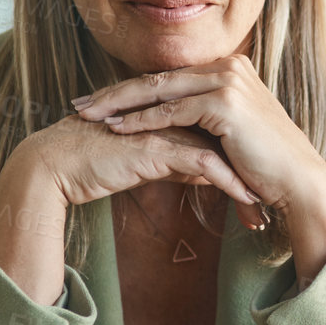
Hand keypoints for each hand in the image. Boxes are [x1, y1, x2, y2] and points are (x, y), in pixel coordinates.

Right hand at [19, 110, 269, 227]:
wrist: (54, 167)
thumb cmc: (93, 165)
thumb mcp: (147, 166)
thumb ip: (178, 163)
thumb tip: (206, 173)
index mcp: (171, 117)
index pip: (216, 134)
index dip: (238, 159)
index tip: (260, 185)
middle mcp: (173, 117)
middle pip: (224, 139)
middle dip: (248, 169)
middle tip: (270, 197)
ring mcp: (166, 129)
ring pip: (220, 152)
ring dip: (244, 180)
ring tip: (263, 207)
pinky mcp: (158, 147)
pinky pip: (205, 165)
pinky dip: (230, 183)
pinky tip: (248, 202)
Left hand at [70, 55, 325, 278]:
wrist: (298, 179)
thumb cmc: (266, 164)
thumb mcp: (229, 133)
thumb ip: (202, 120)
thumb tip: (166, 124)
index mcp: (229, 68)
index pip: (168, 77)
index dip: (129, 89)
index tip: (97, 101)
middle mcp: (229, 66)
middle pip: (158, 78)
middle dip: (115, 93)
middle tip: (79, 104)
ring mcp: (228, 81)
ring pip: (160, 91)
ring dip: (120, 105)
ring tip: (88, 116)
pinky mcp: (225, 103)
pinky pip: (173, 112)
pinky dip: (143, 121)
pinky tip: (117, 129)